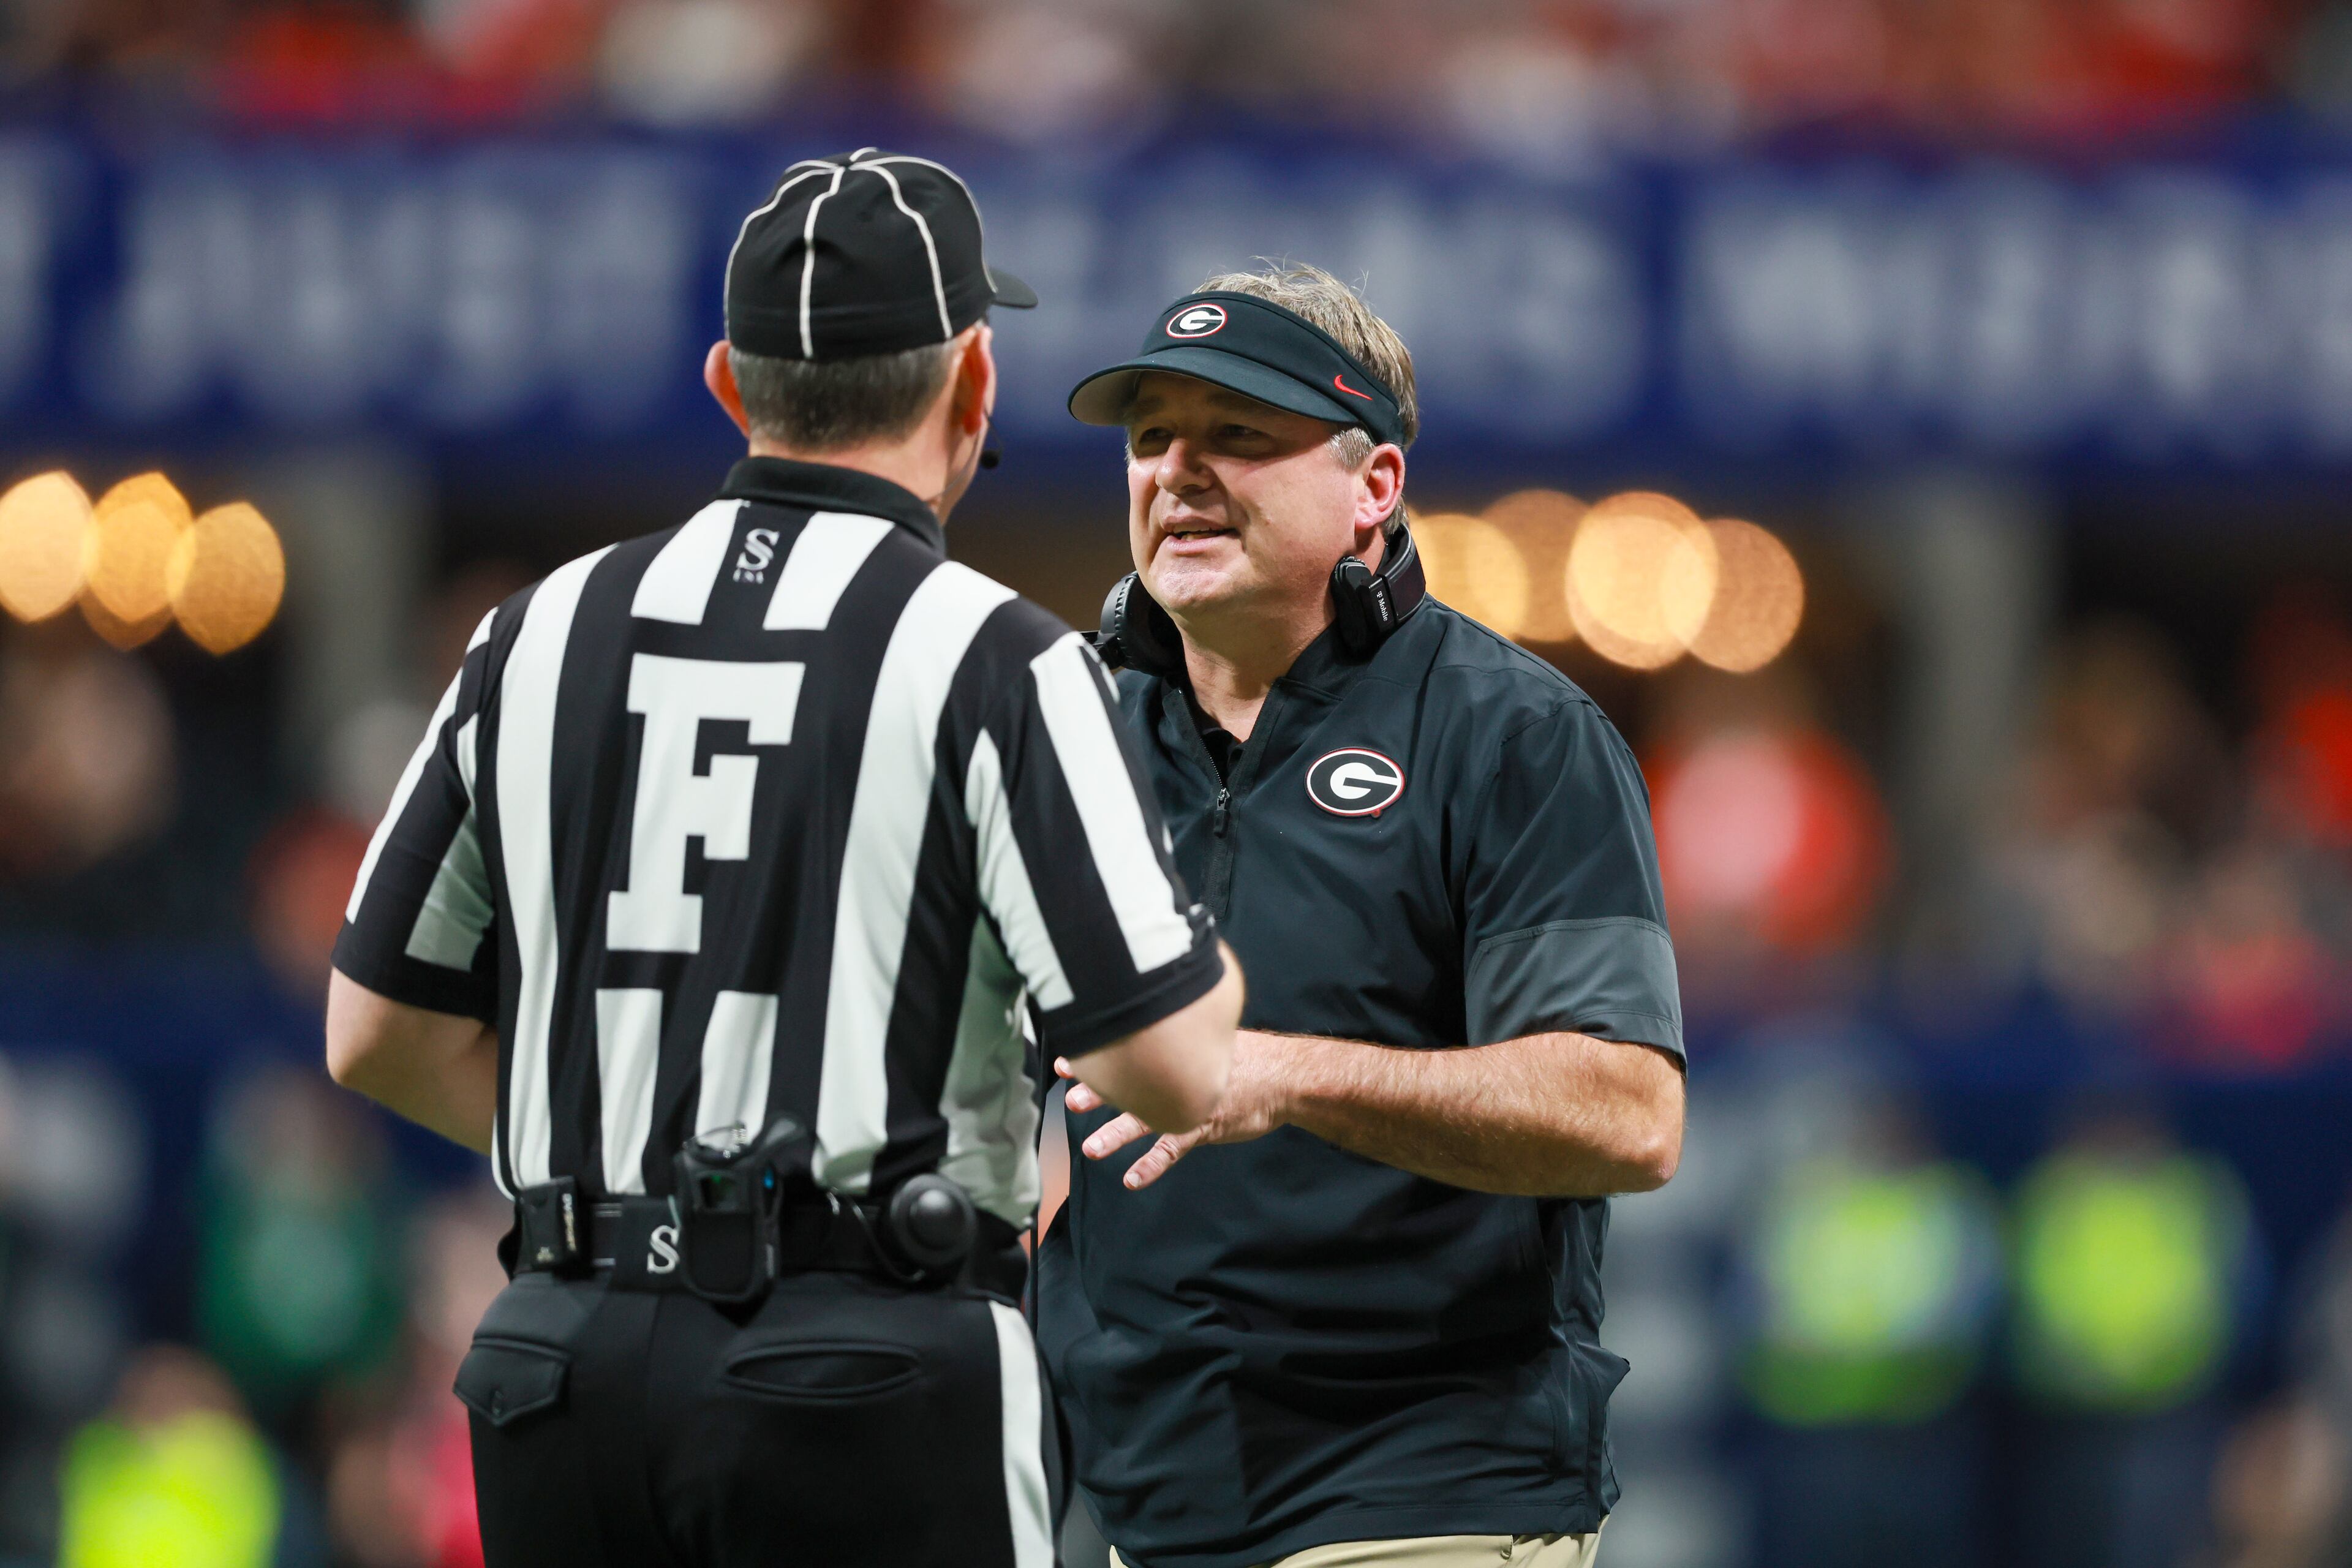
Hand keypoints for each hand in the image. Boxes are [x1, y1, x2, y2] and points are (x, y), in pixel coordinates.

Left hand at [1056, 1031, 1290, 1189]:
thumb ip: (1178, 1036)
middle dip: (1100, 1092)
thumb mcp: (1210, 1034)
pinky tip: (1132, 1179)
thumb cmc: (1248, 1056)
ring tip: (1092, 1149)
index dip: (1098, 1056)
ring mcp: (1190, 1102)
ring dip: (1117, 1134)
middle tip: (1073, 1099)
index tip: (1067, 1061)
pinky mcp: (1203, 1126)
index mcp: (1177, 1049)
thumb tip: (1144, 1029)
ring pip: (1146, 1119)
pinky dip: (1152, 1165)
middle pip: (1132, 1082)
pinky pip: (1172, 1149)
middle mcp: (1179, 1074)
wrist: (1286, 1077)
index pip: (1130, 1050)